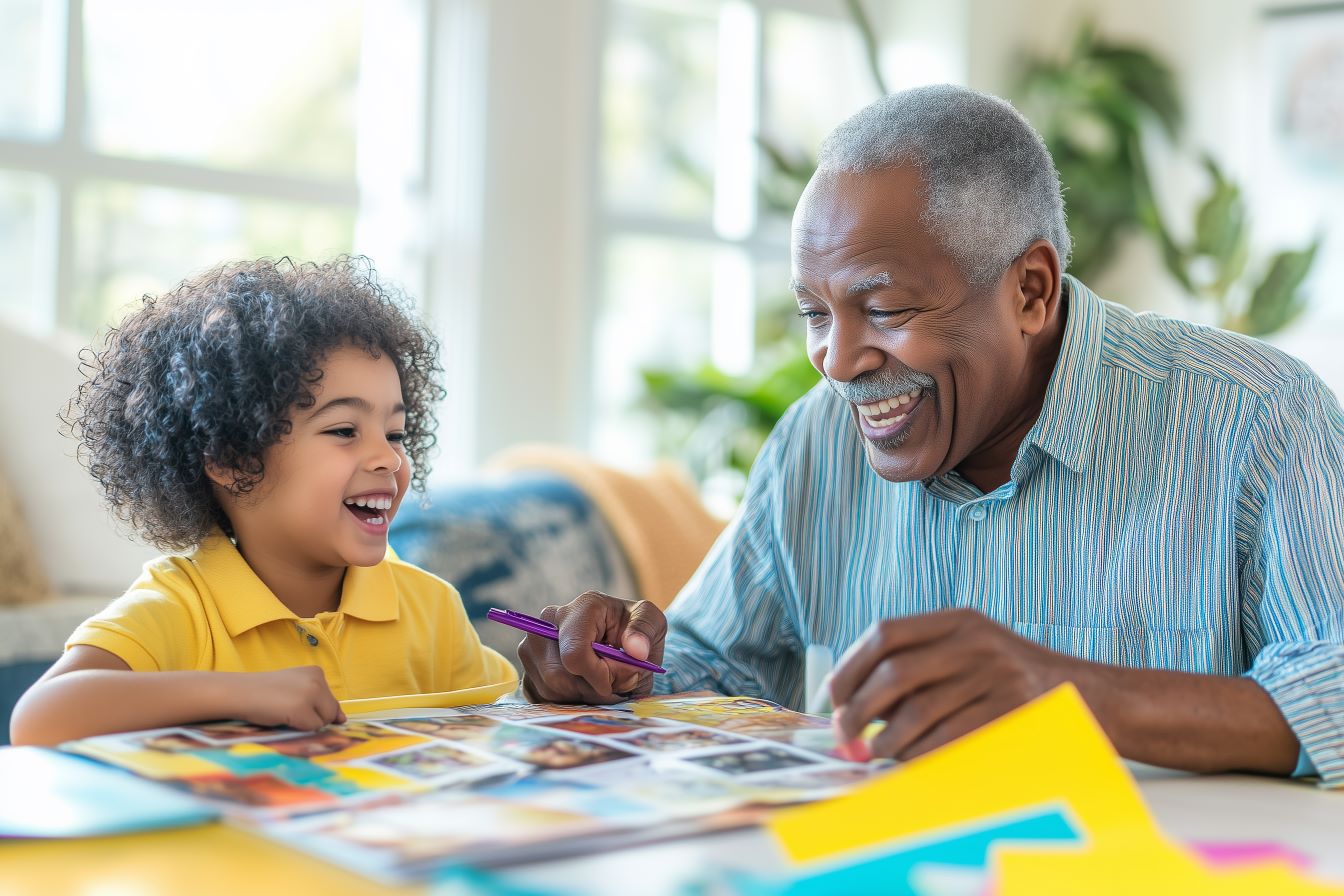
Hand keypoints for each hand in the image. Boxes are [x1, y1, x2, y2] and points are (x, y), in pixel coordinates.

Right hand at [228, 666, 345, 729]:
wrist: (240, 692)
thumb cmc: (266, 692)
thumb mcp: (296, 689)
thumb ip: (320, 700)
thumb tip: (343, 720)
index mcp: (317, 672)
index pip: (331, 700)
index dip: (313, 708)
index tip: (293, 701)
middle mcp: (318, 680)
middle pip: (330, 711)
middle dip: (313, 716)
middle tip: (287, 707)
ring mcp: (311, 694)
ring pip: (324, 721)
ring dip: (307, 723)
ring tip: (285, 711)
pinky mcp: (302, 710)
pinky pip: (312, 728)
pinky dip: (299, 728)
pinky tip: (282, 716)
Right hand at [518, 591, 666, 703]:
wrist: (619, 639)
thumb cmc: (634, 630)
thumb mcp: (652, 622)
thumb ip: (645, 633)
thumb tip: (636, 650)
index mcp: (582, 608)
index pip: (574, 654)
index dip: (598, 677)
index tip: (618, 681)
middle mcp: (548, 622)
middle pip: (557, 676)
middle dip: (591, 691)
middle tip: (614, 686)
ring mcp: (532, 645)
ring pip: (549, 689)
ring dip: (581, 698)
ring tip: (601, 686)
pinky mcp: (528, 668)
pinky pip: (540, 697)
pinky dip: (566, 703)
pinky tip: (583, 690)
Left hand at [828, 609, 1070, 760]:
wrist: (1092, 695)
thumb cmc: (1016, 679)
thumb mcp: (972, 650)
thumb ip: (920, 664)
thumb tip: (852, 701)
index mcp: (958, 621)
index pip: (886, 633)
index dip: (851, 666)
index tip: (834, 696)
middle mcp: (975, 642)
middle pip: (895, 673)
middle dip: (859, 710)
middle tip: (845, 735)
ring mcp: (995, 676)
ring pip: (918, 711)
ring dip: (887, 740)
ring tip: (877, 753)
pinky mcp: (1010, 712)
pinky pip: (948, 738)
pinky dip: (920, 753)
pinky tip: (911, 760)